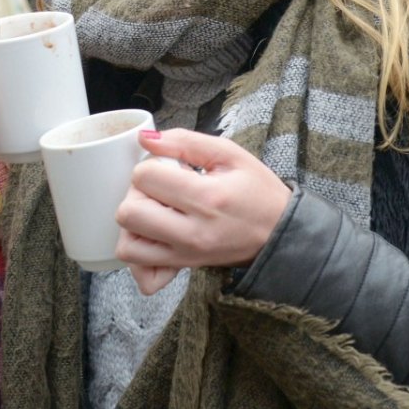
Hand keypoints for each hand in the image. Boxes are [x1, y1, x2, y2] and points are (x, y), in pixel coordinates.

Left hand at [114, 128, 291, 294]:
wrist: (281, 233)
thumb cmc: (257, 191)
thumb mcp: (229, 154)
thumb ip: (184, 141)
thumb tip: (144, 138)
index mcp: (207, 197)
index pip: (144, 177)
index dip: (151, 165)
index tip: (171, 167)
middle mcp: (192, 232)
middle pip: (128, 212)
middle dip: (137, 193)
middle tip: (160, 188)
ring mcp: (186, 255)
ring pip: (127, 245)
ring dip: (134, 224)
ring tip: (156, 210)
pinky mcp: (183, 267)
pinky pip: (142, 271)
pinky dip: (140, 253)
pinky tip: (153, 235)